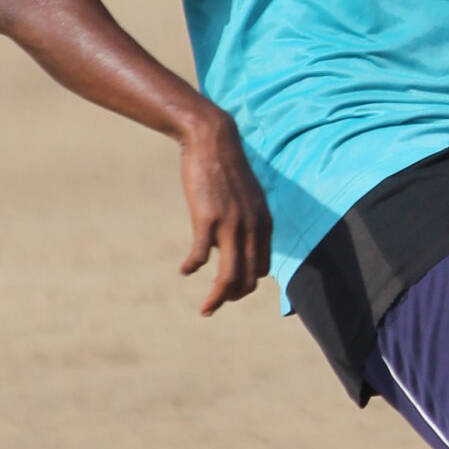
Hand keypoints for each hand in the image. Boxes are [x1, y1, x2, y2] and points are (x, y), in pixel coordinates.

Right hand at [178, 108, 271, 314]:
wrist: (212, 140)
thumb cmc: (226, 169)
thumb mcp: (247, 197)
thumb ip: (249, 221)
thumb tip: (241, 245)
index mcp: (264, 224)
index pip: (262, 269)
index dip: (247, 284)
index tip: (230, 290)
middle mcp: (252, 228)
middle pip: (247, 279)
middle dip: (232, 298)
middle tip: (214, 305)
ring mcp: (231, 225)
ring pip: (228, 277)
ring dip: (217, 299)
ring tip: (206, 309)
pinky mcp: (207, 219)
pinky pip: (201, 255)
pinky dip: (192, 267)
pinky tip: (184, 269)